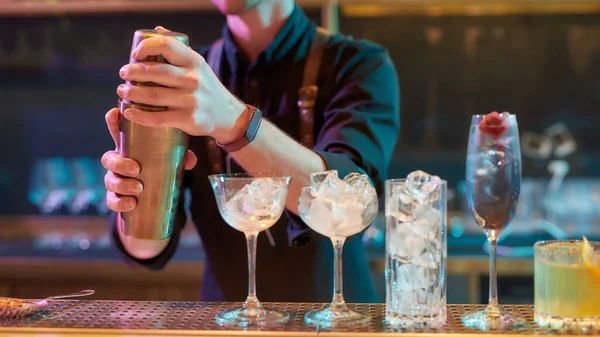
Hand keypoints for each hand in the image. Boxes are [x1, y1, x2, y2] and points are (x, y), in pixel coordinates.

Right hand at [102, 107, 196, 211]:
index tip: (115, 113)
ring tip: (138, 188)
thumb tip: (191, 159)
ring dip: (122, 184)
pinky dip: (120, 203)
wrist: (154, 198)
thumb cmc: (161, 169)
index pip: (117, 132)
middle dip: (119, 163)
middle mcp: (118, 163)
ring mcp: (115, 180)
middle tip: (136, 169)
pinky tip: (132, 203)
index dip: (112, 121)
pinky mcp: (117, 198)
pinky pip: (112, 201)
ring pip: (109, 180)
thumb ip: (180, 157)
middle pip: (108, 158)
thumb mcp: (170, 160)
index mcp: (129, 149)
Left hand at [116, 26, 246, 143]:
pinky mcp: (189, 119)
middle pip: (156, 72)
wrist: (227, 115)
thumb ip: (177, 49)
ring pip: (154, 95)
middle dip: (133, 72)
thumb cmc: (206, 88)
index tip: (134, 54)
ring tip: (123, 92)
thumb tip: (156, 30)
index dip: (147, 47)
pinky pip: (159, 118)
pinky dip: (140, 116)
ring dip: (132, 93)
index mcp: (194, 62)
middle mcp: (193, 79)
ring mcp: (191, 100)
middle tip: (123, 74)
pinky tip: (130, 112)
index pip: (167, 45)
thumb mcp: (197, 66)